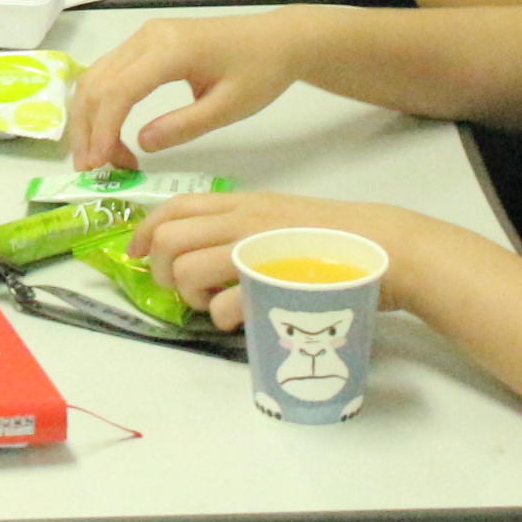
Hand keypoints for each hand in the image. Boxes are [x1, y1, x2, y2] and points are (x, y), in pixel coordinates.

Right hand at [62, 11, 313, 172]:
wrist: (278, 39)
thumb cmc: (261, 71)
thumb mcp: (230, 107)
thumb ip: (185, 125)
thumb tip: (141, 144)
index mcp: (170, 49)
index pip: (119, 90)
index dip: (102, 129)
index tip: (98, 165)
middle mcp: (147, 37)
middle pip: (97, 82)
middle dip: (87, 128)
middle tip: (92, 168)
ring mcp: (143, 37)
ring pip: (96, 76)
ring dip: (89, 117)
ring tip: (99, 156)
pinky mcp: (145, 43)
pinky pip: (109, 72)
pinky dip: (101, 104)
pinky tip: (107, 132)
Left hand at [132, 191, 426, 332]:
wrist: (387, 247)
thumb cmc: (336, 236)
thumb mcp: (279, 216)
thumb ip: (240, 225)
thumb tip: (200, 250)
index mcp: (242, 202)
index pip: (174, 207)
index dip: (143, 231)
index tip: (135, 253)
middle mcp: (243, 222)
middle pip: (168, 240)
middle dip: (158, 269)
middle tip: (178, 289)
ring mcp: (255, 252)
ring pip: (186, 271)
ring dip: (189, 296)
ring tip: (213, 304)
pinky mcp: (272, 285)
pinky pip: (225, 305)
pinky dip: (222, 317)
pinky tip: (239, 318)